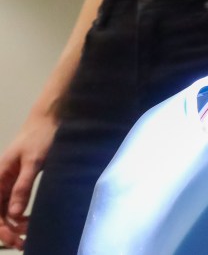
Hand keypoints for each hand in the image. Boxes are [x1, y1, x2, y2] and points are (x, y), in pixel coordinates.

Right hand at [0, 113, 57, 250]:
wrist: (51, 118)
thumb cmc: (41, 136)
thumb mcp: (33, 161)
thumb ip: (23, 186)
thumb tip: (14, 214)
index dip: (1, 227)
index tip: (14, 239)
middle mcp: (0, 181)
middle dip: (7, 230)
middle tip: (23, 243)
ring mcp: (10, 181)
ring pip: (5, 209)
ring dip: (14, 224)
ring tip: (28, 235)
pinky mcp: (21, 179)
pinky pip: (15, 202)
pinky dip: (20, 214)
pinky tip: (29, 221)